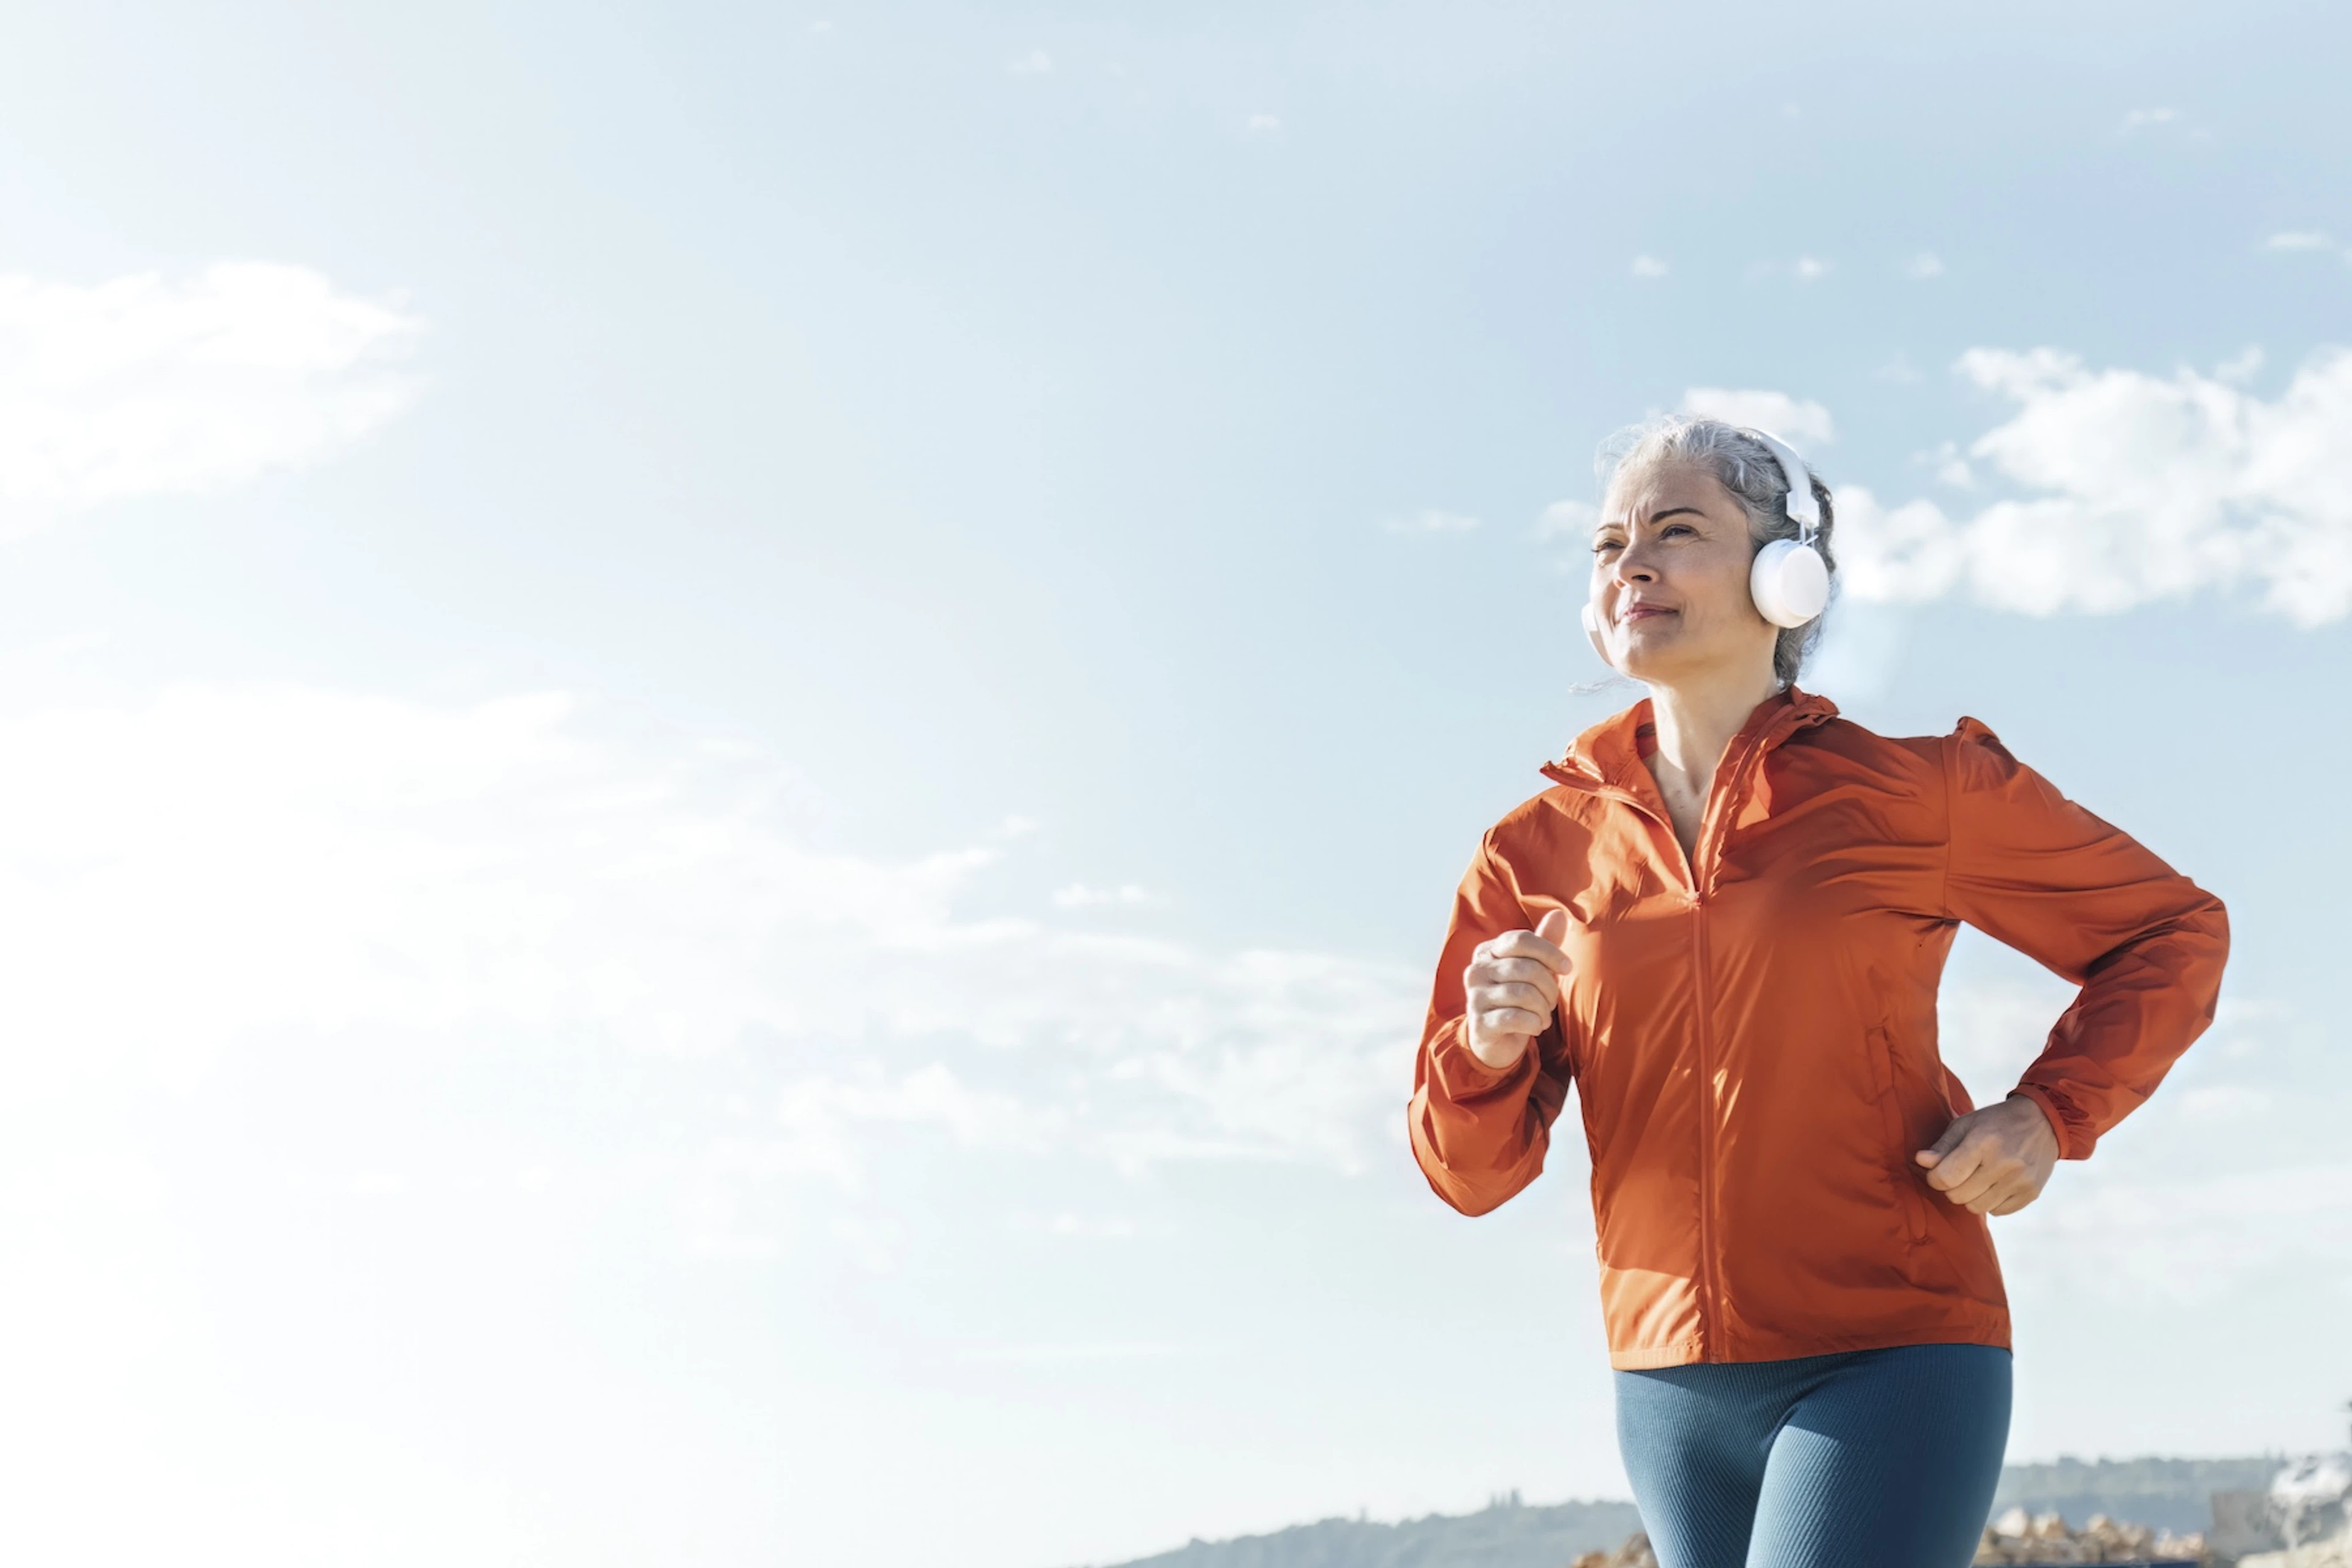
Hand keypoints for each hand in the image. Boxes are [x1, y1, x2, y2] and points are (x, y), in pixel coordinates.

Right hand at [1462, 909, 1571, 1069]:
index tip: (1567, 967)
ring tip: (1543, 1016)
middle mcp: (1476, 971)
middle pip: (1525, 968)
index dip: (1549, 951)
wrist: (1494, 1040)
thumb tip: (1559, 913)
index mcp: (1487, 952)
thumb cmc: (1516, 998)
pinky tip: (1535, 1027)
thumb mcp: (1532, 969)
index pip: (1520, 939)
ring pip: (1523, 994)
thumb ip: (1544, 943)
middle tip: (1552, 1000)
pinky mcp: (1479, 1024)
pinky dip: (1534, 1023)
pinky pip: (1516, 1018)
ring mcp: (1474, 998)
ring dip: (1543, 1008)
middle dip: (1549, 986)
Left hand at [1914, 1095, 2060, 1215]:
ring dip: (1970, 1196)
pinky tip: (1995, 1183)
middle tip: (1959, 1173)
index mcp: (1983, 1142)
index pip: (1946, 1177)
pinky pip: (1998, 1212)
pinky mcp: (2031, 1193)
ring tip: (1977, 1178)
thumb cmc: (1996, 1122)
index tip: (1938, 1171)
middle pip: (1959, 1196)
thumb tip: (1921, 1161)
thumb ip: (1942, 1146)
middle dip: (1951, 1187)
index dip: (1935, 1178)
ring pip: (1977, 1208)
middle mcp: (2004, 1164)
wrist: (2043, 1122)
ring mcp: (2020, 1181)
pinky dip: (1991, 1201)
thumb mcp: (1965, 1124)